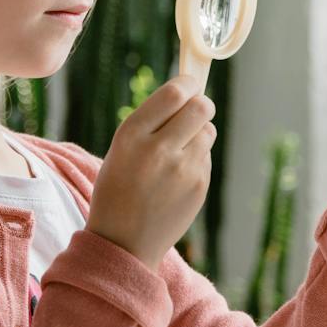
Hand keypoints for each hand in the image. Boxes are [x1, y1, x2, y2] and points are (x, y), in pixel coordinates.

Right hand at [86, 72, 215, 268]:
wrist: (123, 242)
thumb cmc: (118, 189)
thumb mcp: (121, 149)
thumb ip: (152, 122)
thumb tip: (189, 93)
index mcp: (131, 134)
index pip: (174, 92)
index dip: (187, 84)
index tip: (188, 86)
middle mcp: (158, 149)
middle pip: (201, 107)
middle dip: (200, 105)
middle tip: (193, 113)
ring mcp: (183, 170)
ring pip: (208, 131)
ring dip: (198, 134)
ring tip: (178, 152)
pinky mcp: (199, 186)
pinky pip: (206, 157)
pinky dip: (196, 160)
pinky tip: (177, 178)